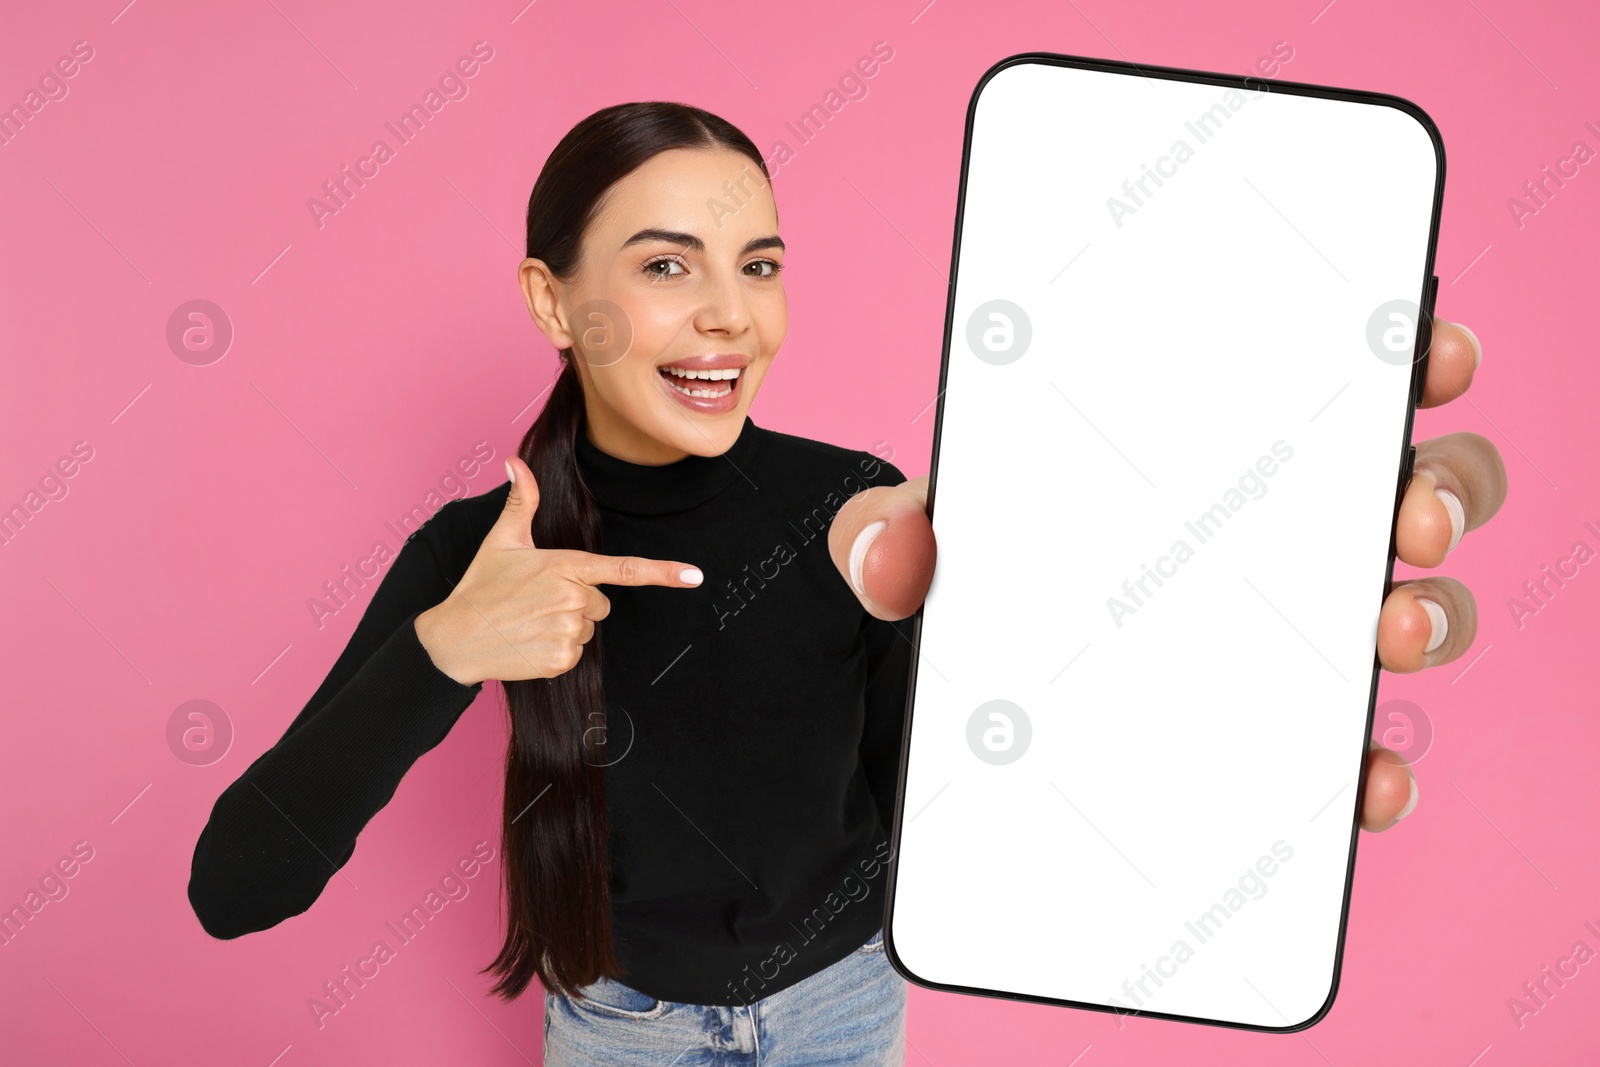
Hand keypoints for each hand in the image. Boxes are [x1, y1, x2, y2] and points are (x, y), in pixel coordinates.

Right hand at [416, 456, 703, 685]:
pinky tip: (529, 642)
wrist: (454, 639)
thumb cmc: (480, 586)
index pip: (624, 569)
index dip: (663, 572)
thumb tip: (515, 462)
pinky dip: (557, 650)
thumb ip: (522, 501)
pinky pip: (576, 653)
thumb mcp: (502, 540)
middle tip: (537, 602)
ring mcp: (568, 631)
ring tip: (530, 622)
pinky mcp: (561, 659)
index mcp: (565, 566)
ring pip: (589, 629)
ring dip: (567, 627)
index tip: (695, 577)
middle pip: (601, 603)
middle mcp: (572, 598)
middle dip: (577, 602)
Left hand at [829, 318, 1506, 833]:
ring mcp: (1284, 630)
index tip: (1424, 350)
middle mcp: (1267, 529)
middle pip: (1405, 485)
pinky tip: (1364, 779)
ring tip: (1387, 631)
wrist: (951, 712)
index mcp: (1199, 448)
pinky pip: (1356, 741)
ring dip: (1425, 614)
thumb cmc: (965, 586)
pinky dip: (1375, 763)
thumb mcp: (912, 546)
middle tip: (1404, 512)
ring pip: (1410, 604)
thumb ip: (883, 533)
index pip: (1325, 377)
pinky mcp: (1279, 731)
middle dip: (1435, 488)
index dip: (1400, 352)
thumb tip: (894, 555)